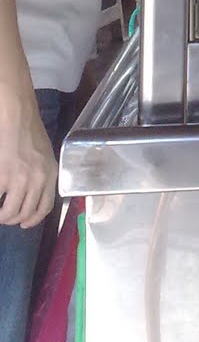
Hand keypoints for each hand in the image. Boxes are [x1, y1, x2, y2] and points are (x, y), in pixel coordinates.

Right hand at [0, 89, 56, 228]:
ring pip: (10, 213)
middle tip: (6, 215)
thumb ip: (42, 176)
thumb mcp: (45, 156)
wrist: (17, 117)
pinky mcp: (3, 176)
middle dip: (14, 219)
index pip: (45, 208)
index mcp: (50, 175)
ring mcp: (19, 179)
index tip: (25, 224)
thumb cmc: (30, 133)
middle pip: (25, 213)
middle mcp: (38, 180)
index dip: (33, 220)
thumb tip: (32, 196)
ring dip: (2, 216)